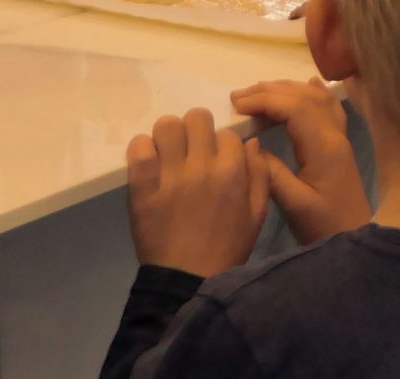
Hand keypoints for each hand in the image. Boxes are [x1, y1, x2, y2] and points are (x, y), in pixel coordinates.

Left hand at [124, 108, 269, 277]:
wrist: (187, 281)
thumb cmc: (226, 249)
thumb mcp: (257, 215)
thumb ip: (259, 174)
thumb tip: (249, 141)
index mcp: (233, 172)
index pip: (226, 133)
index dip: (220, 145)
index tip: (214, 160)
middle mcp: (202, 166)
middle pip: (196, 118)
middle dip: (195, 131)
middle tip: (189, 150)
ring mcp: (170, 175)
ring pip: (166, 125)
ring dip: (168, 136)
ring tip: (167, 155)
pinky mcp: (142, 186)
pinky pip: (139, 147)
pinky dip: (143, 149)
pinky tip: (148, 164)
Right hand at [231, 79, 371, 244]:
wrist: (357, 240)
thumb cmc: (325, 228)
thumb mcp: (294, 205)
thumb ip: (272, 173)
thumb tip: (250, 145)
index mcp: (325, 148)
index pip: (295, 108)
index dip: (265, 100)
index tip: (236, 105)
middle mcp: (336, 136)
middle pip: (305, 98)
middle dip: (271, 91)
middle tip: (238, 96)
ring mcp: (340, 139)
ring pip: (317, 99)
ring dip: (288, 90)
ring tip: (258, 92)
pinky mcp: (340, 147)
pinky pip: (329, 108)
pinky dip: (314, 92)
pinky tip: (308, 83)